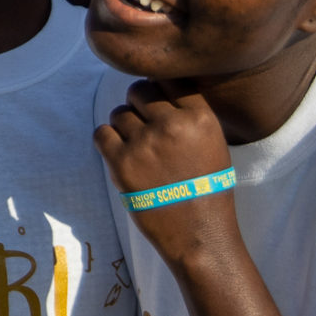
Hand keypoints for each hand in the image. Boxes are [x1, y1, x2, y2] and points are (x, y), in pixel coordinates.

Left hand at [95, 81, 237, 262]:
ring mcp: (144, 143)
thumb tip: (158, 89)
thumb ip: (189, 116)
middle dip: (139, 105)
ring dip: (124, 126)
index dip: (160, 91)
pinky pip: (101, 133)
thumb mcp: (213, 144)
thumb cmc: (207, 190)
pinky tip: (121, 154)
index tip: (159, 106)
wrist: (198, 234)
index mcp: (200, 119)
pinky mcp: (120, 163)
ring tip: (139, 149)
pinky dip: (107, 140)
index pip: (168, 80)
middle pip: (139, 91)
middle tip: (145, 126)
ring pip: (119, 113)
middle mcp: (171, 125)